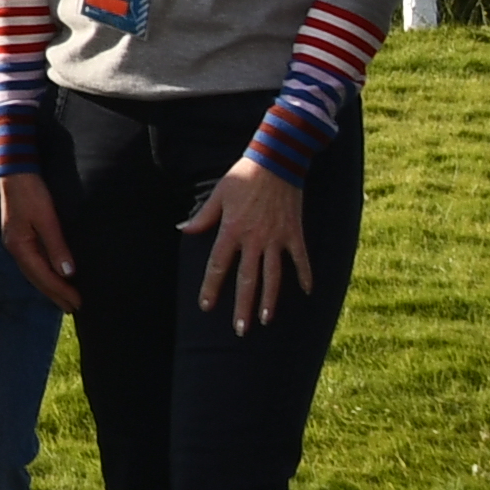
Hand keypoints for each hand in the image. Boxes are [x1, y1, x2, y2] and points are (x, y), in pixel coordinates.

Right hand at [0, 171, 80, 312]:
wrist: (16, 171)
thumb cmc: (31, 192)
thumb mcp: (47, 219)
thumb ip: (57, 246)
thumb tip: (67, 273)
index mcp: (19, 246)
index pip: (43, 276)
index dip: (61, 290)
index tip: (78, 302)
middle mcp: (15, 248)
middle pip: (36, 278)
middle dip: (55, 294)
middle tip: (73, 308)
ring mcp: (16, 242)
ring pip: (34, 272)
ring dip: (50, 286)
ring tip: (64, 298)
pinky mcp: (20, 236)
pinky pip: (34, 262)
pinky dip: (45, 273)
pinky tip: (53, 275)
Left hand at [180, 158, 313, 331]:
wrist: (276, 160)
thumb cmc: (243, 175)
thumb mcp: (218, 194)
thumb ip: (202, 217)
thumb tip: (182, 230)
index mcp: (232, 230)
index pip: (219, 265)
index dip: (212, 287)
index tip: (207, 306)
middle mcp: (254, 239)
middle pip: (247, 279)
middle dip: (244, 306)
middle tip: (241, 329)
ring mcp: (277, 237)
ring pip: (273, 275)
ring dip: (271, 300)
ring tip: (267, 321)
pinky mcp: (294, 232)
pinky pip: (301, 259)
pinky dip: (305, 275)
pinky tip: (307, 292)